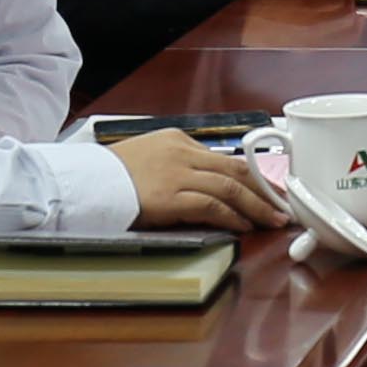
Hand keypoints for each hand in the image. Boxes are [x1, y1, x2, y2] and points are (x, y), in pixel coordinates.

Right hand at [112, 129, 292, 233]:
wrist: (83, 182)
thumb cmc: (110, 176)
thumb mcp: (148, 156)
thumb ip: (177, 164)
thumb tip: (206, 183)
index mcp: (177, 140)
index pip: (225, 158)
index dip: (253, 176)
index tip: (269, 188)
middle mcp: (182, 153)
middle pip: (236, 170)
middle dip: (265, 189)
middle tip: (284, 205)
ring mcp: (177, 174)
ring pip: (230, 188)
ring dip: (257, 206)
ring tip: (273, 219)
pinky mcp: (170, 197)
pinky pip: (212, 206)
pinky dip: (233, 217)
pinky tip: (244, 226)